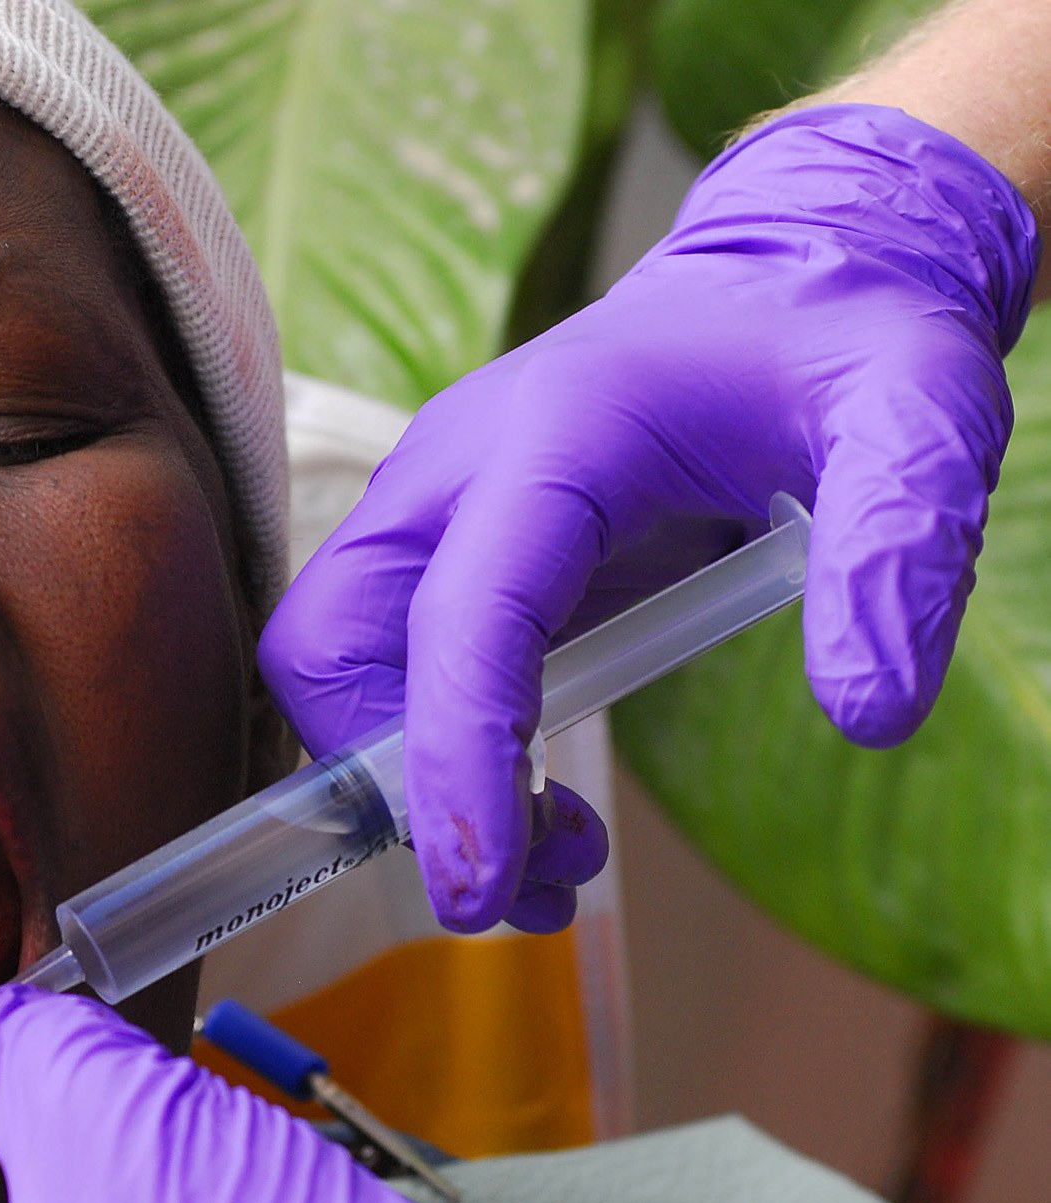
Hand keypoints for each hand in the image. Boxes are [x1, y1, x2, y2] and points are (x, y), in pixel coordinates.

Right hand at [259, 103, 1038, 931]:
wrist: (788, 273)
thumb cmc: (843, 339)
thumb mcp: (918, 419)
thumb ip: (900, 549)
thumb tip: (867, 715)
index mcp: (556, 433)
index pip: (458, 616)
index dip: (451, 757)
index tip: (480, 886)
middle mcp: (457, 467)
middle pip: (326, 643)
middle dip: (388, 774)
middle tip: (518, 874)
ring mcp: (438, 507)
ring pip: (335, 663)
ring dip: (410, 778)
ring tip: (556, 855)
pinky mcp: (451, 546)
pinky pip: (389, 664)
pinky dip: (436, 750)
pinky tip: (543, 797)